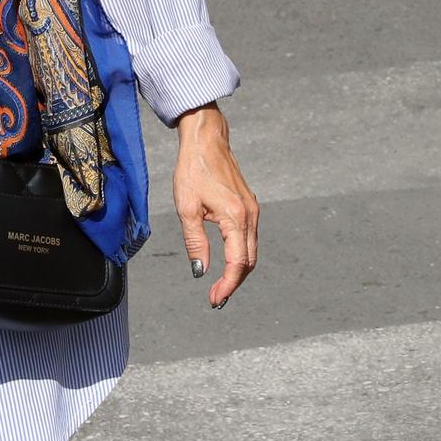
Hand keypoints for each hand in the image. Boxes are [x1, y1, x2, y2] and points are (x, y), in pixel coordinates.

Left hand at [173, 104, 258, 308]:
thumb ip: (195, 242)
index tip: (214, 299)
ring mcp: (253, 211)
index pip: (237, 262)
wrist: (206, 140)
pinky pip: (249, 239)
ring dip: (237, 271)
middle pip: (249, 261)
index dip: (227, 285)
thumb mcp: (187, 208)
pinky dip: (240, 255)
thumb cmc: (193, 170)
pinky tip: (226, 262)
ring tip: (219, 285)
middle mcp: (250, 216)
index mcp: (236, 217)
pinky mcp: (249, 206)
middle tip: (215, 297)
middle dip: (234, 283)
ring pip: (251, 251)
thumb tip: (200, 272)